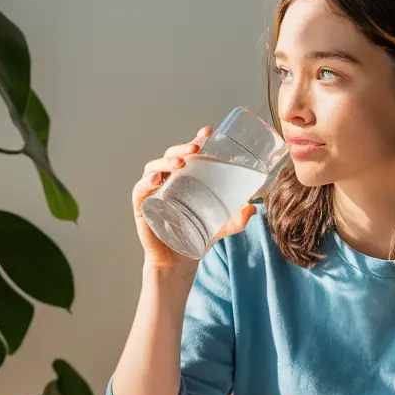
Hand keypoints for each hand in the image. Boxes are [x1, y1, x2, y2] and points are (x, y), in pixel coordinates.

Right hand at [132, 126, 256, 273]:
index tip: (208, 133)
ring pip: (155, 167)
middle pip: (172, 156)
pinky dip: (146, 182)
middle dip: (183, 148)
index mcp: (186, 178)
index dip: (197, 140)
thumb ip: (237, 219)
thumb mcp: (222, 227)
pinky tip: (156, 179)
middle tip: (196, 148)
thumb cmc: (197, 237)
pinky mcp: (142, 207)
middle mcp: (169, 180)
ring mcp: (154, 192)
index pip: (189, 153)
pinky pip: (140, 190)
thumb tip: (254, 208)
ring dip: (166, 161)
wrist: (179, 261)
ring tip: (180, 163)